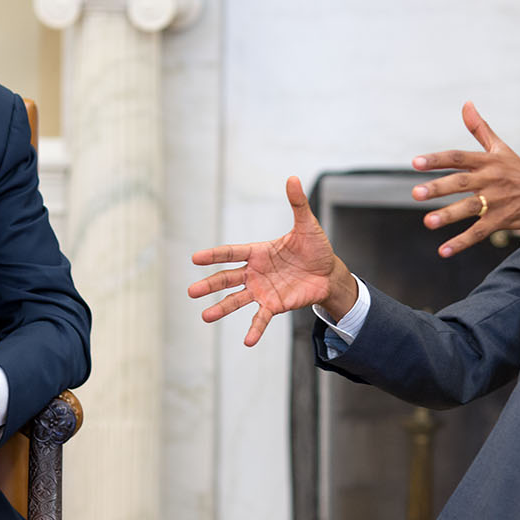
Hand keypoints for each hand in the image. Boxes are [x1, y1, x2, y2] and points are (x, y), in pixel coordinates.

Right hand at [189, 175, 356, 346]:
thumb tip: (293, 178)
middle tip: (191, 291)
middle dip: (209, 284)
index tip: (194, 258)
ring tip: (205, 317)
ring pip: (237, 300)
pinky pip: (261, 318)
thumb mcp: (307, 225)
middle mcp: (255, 272)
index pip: (232, 252)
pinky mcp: (274, 305)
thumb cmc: (315, 247)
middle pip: (227, 278)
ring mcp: (263, 290)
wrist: (329, 273)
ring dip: (222, 309)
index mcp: (258, 252)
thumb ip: (297, 204)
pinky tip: (246, 342)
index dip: (214, 255)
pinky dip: (254, 330)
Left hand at [412, 101, 519, 257]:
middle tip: (416, 193)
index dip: (436, 160)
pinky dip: (462, 242)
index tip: (415, 163)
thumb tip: (465, 104)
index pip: (458, 157)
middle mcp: (491, 179)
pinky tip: (444, 250)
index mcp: (488, 161)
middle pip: (461, 182)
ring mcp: (497, 200)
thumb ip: (480, 129)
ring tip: (427, 222)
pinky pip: (480, 232)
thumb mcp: (501, 148)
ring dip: (448, 216)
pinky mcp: (503, 220)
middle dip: (438, 188)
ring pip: (469, 208)